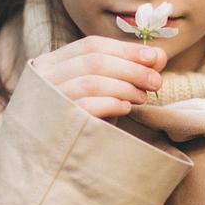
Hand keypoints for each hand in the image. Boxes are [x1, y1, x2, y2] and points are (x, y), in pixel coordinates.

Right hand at [33, 36, 165, 119]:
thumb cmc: (76, 118)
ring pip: (92, 82)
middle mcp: (45, 76)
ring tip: (143, 97)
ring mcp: (49, 99)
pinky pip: (87, 107)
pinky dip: (112, 104)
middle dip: (131, 69)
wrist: (49, 159)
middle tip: (156, 81)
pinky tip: (126, 109)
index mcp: (53, 62)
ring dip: (125, 87)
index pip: (92, 45)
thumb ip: (127, 69)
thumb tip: (158, 55)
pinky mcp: (56, 121)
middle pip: (94, 61)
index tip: (154, 57)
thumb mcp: (99, 90)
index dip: (126, 49)